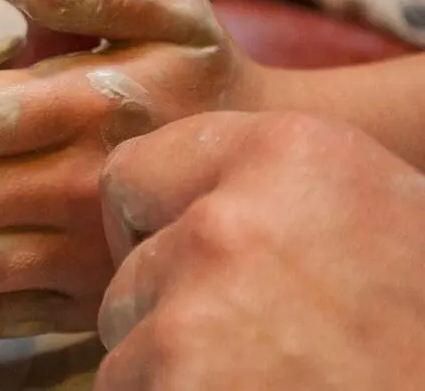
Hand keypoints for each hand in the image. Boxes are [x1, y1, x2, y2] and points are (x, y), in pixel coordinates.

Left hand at [96, 111, 424, 389]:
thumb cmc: (422, 334)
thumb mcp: (389, 220)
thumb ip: (284, 193)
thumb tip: (202, 195)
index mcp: (292, 155)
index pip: (137, 169)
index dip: (155, 220)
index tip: (190, 256)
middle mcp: (230, 220)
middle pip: (132, 264)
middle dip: (169, 305)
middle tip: (260, 342)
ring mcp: (193, 314)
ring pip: (127, 339)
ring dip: (173, 368)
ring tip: (269, 383)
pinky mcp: (171, 388)